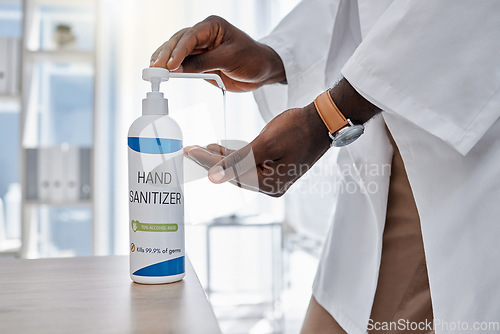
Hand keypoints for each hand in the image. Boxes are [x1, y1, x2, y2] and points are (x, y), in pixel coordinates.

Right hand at [150, 15, 285, 91]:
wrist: (262, 70)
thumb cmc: (252, 59)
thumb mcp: (231, 59)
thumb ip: (205, 63)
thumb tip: (179, 68)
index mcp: (212, 26)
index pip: (191, 37)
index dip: (179, 51)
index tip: (171, 65)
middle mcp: (203, 34)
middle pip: (179, 42)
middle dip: (166, 55)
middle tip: (156, 69)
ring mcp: (200, 48)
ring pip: (176, 51)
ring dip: (164, 60)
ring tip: (153, 70)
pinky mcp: (199, 61)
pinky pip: (182, 62)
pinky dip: (171, 67)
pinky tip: (160, 70)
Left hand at [185, 103, 330, 196]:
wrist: (322, 121)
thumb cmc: (298, 129)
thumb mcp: (266, 143)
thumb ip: (240, 160)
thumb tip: (215, 175)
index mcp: (269, 184)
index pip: (230, 173)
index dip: (207, 162)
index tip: (189, 152)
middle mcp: (270, 186)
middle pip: (233, 174)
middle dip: (210, 162)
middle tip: (189, 151)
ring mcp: (273, 179)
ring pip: (239, 169)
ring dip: (220, 159)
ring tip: (200, 148)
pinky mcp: (273, 169)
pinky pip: (249, 164)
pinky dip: (234, 156)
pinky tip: (219, 149)